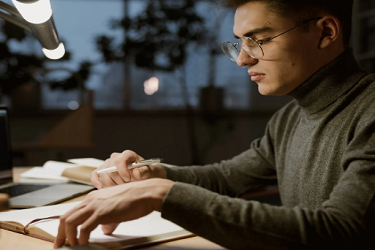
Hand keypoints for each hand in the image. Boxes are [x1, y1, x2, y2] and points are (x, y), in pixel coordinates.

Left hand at [53, 178, 173, 247]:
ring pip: (69, 222)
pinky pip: (83, 229)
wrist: (146, 193)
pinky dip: (80, 239)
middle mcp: (91, 200)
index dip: (64, 227)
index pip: (72, 212)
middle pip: (65, 217)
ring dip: (68, 238)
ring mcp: (95, 205)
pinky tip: (84, 245)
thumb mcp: (117, 208)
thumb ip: (109, 220)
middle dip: (59, 235)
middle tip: (59, 246)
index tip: (63, 239)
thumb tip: (105, 230)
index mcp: (93, 198)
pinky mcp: (101, 213)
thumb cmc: (136, 199)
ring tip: (72, 247)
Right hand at [91, 150, 165, 188]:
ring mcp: (108, 163)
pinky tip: (101, 187)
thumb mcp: (147, 171)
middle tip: (126, 185)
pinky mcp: (103, 170)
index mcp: (127, 154)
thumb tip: (135, 173)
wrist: (141, 174)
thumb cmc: (144, 171)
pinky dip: (96, 181)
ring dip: (111, 183)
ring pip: (103, 173)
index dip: (122, 171)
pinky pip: (95, 174)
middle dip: (118, 180)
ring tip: (120, 187)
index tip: (128, 179)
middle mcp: (116, 157)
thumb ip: (143, 172)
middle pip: (111, 169)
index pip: (119, 160)